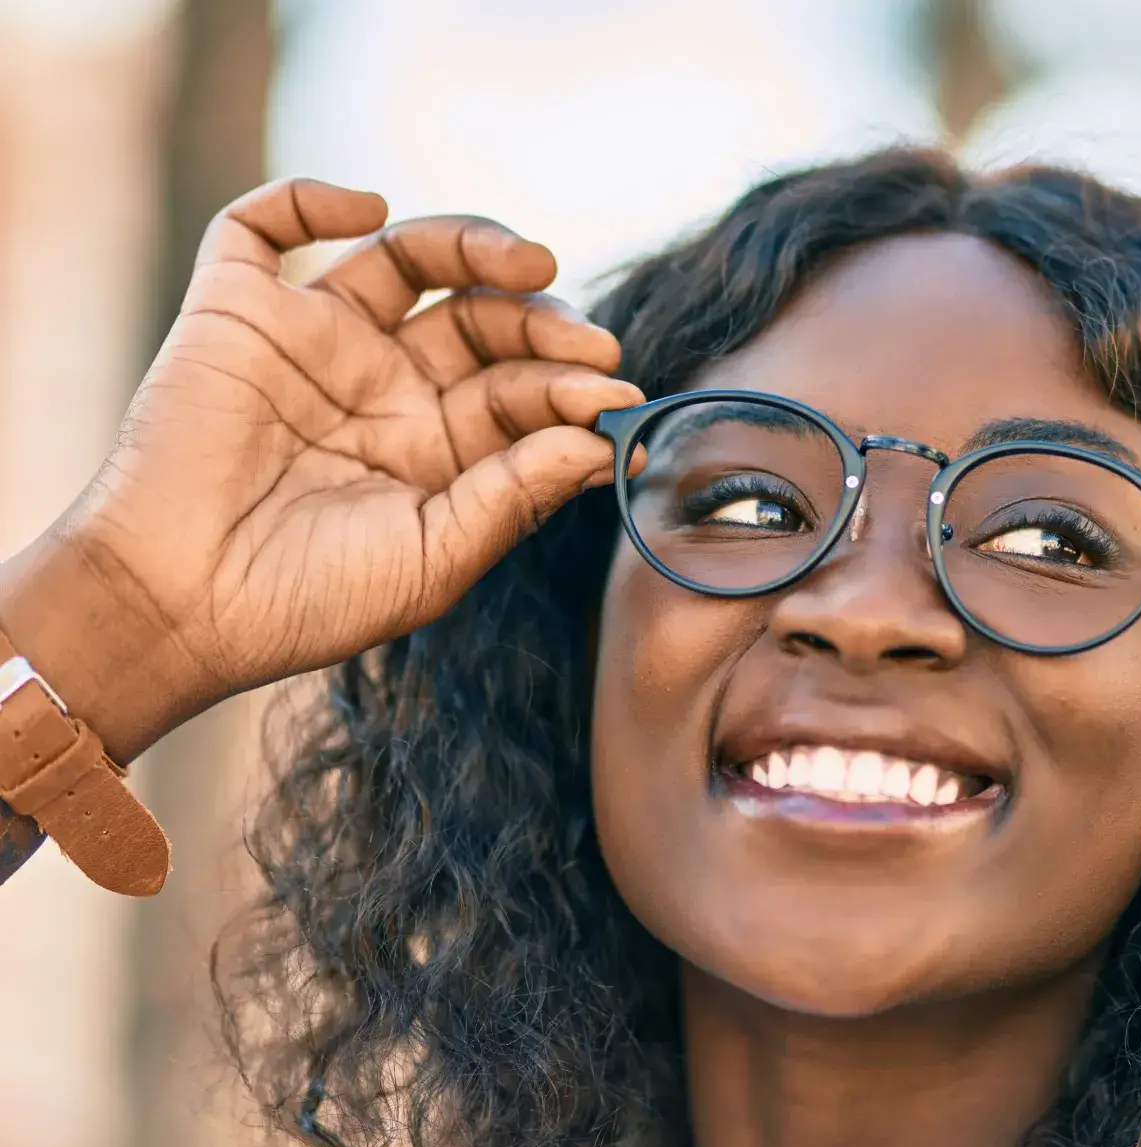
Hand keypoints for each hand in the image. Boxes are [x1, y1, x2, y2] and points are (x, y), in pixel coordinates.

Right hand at [0, 179, 641, 761]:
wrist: (179, 607)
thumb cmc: (308, 601)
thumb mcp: (435, 559)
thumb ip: (514, 497)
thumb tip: (603, 444)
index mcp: (437, 448)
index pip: (520, 393)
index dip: (572, 389)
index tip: (616, 397)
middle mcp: (386, 386)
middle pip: (481, 321)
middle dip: (542, 325)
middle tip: (589, 343)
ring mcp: (317, 342)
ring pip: (408, 260)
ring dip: (474, 246)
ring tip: (532, 264)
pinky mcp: (238, 311)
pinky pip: (265, 227)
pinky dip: (313, 200)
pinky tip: (371, 211)